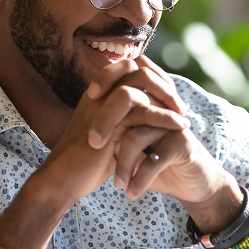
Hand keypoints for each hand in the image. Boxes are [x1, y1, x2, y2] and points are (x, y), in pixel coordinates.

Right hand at [34, 57, 190, 206]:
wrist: (64, 181)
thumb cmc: (87, 161)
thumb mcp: (111, 135)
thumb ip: (126, 120)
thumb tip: (151, 114)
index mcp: (98, 93)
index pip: (129, 67)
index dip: (153, 77)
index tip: (170, 97)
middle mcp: (98, 93)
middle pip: (136, 68)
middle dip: (163, 84)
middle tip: (180, 106)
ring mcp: (101, 104)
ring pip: (140, 84)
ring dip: (167, 98)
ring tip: (184, 118)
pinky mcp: (107, 123)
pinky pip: (142, 110)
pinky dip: (165, 118)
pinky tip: (179, 128)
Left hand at [86, 57, 243, 225]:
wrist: (193, 184)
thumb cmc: (158, 163)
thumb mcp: (135, 146)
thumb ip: (117, 130)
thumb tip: (83, 123)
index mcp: (150, 101)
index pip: (128, 74)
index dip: (107, 77)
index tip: (89, 97)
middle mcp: (162, 108)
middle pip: (128, 101)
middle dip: (105, 123)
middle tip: (94, 145)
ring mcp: (173, 125)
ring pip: (136, 136)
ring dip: (122, 164)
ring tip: (117, 184)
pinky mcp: (182, 145)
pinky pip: (153, 160)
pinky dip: (139, 180)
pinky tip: (131, 193)